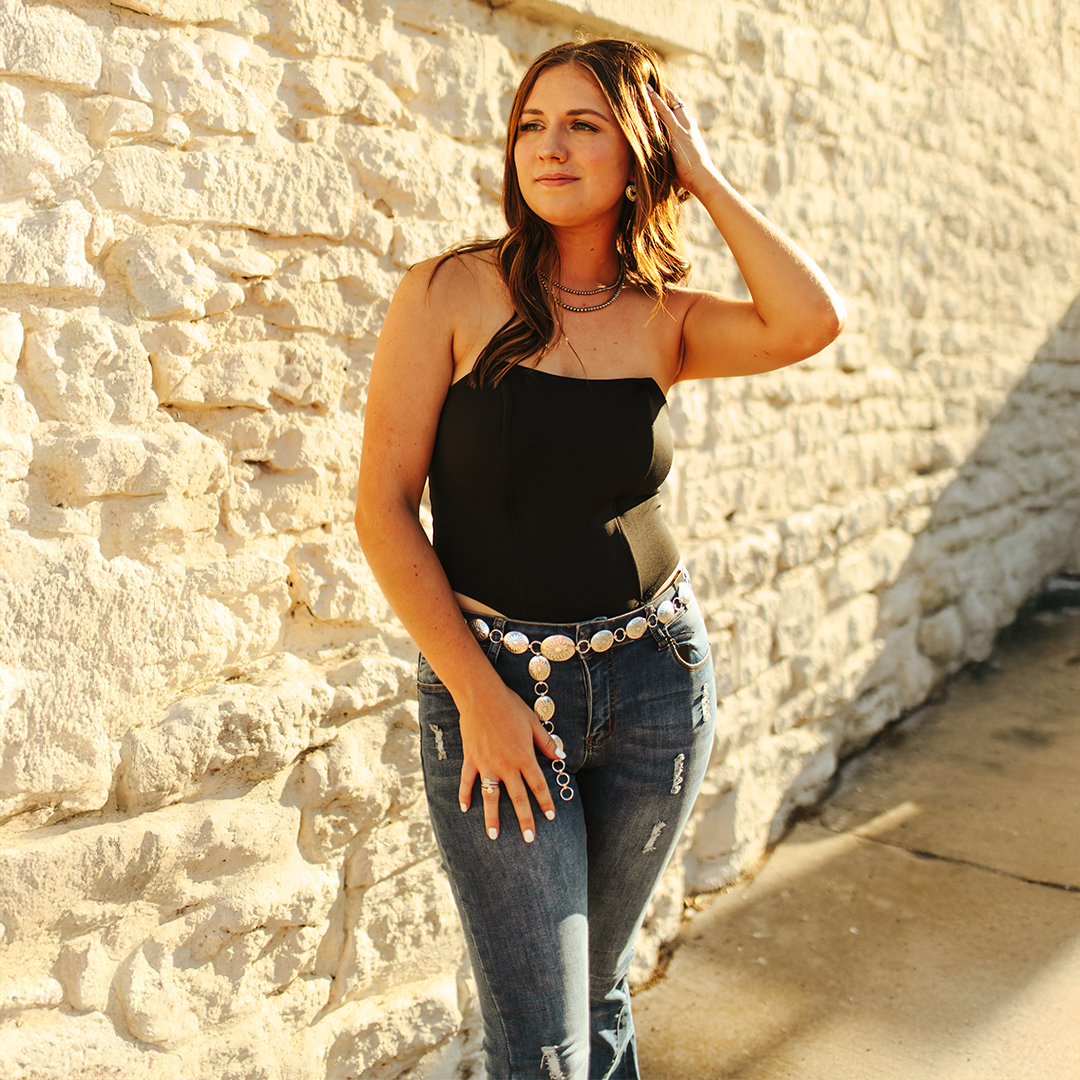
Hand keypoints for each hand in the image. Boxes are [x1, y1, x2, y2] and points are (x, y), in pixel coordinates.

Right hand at [456, 679, 563, 842]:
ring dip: (492, 817)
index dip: (545, 802)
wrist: (481, 696)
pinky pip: (467, 781)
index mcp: (524, 756)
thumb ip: (546, 742)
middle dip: (525, 820)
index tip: (550, 817)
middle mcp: (506, 765)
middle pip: (517, 798)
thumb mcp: (534, 723)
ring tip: (494, 836)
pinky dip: (464, 795)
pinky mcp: (471, 759)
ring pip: (491, 797)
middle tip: (529, 839)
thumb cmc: (510, 706)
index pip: (538, 785)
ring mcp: (486, 764)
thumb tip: (561, 756)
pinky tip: (464, 808)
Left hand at [648, 86, 717, 198]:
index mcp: (690, 131)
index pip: (679, 112)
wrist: (703, 178)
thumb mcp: (681, 164)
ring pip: (668, 103)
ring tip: (644, 83)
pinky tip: (646, 92)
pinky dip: (654, 101)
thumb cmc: (693, 178)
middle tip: (650, 82)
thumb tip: (663, 166)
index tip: (661, 94)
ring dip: (656, 93)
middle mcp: (688, 124)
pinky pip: (663, 111)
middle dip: (664, 92)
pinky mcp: (677, 131)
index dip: (670, 102)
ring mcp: (683, 126)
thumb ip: (672, 159)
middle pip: (675, 102)